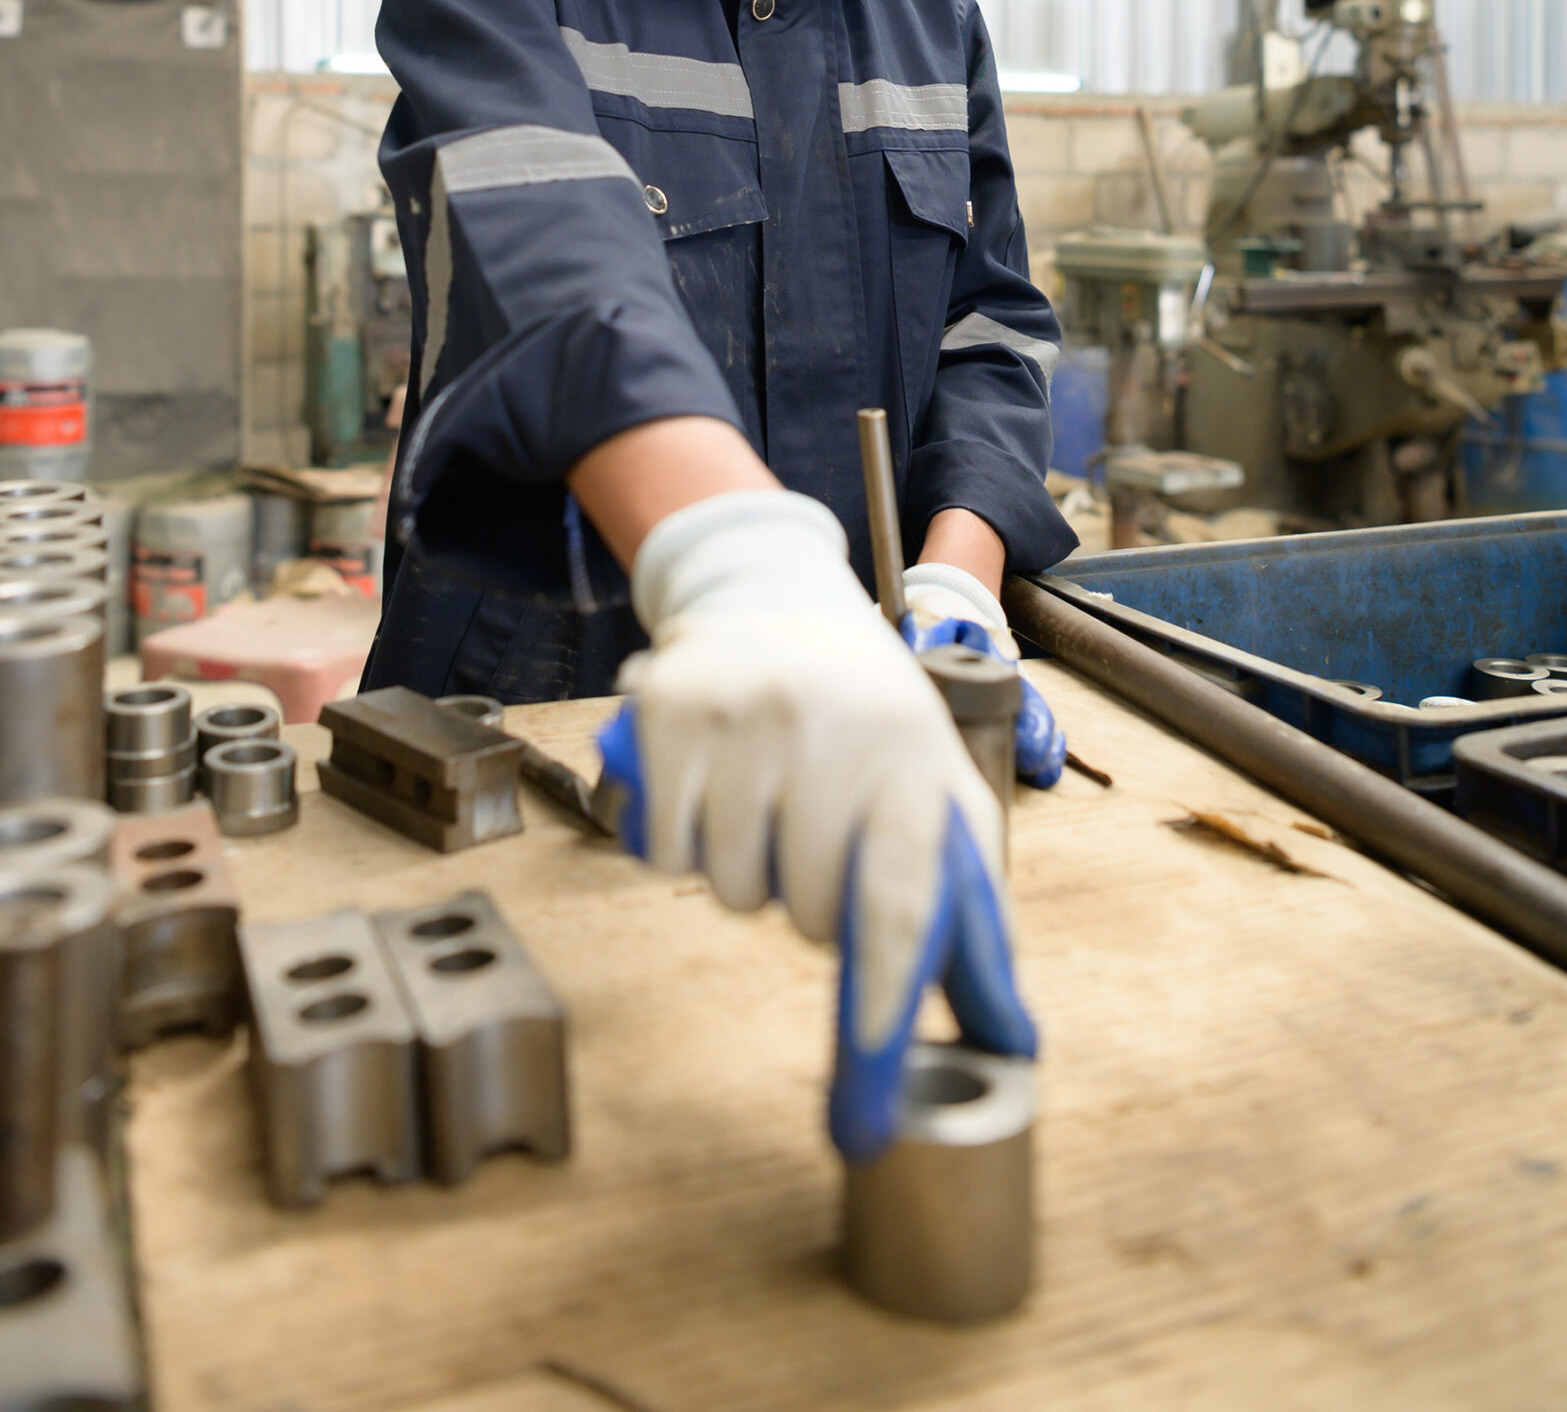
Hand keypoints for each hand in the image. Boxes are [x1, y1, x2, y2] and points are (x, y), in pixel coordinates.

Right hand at [597, 490, 1034, 1160]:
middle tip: (816, 837)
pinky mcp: (666, 713)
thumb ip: (969, 911)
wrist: (772, 600)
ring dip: (747, 874)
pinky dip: (682, 843)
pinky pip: (664, 850)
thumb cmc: (870, 714)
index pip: (896, 901)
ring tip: (770, 804)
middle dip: (811, 902)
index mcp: (909, 756)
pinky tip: (714, 789)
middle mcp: (827, 731)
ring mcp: (740, 718)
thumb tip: (1014, 1039)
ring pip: (728, 887)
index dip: (879, 999)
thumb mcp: (937, 785)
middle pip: (804, 910)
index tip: (867, 1079)